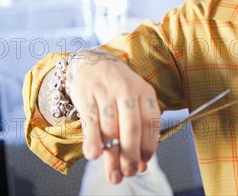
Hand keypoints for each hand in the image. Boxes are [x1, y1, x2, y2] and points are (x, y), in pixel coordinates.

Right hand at [66, 50, 160, 183]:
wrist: (92, 62)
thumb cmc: (118, 88)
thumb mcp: (135, 100)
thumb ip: (139, 129)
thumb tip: (142, 164)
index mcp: (145, 92)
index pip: (151, 122)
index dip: (149, 146)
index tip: (144, 164)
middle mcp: (127, 90)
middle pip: (132, 127)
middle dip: (131, 155)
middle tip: (129, 173)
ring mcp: (106, 92)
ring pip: (110, 129)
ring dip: (112, 156)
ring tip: (114, 175)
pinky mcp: (86, 96)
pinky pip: (91, 122)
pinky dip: (93, 141)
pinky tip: (94, 156)